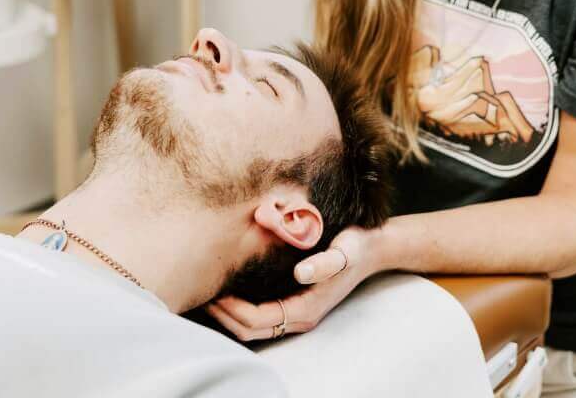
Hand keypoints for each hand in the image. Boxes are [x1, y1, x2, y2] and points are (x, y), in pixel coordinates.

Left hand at [206, 226, 379, 341]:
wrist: (374, 246)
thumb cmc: (357, 247)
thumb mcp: (344, 252)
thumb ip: (325, 263)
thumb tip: (300, 273)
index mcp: (305, 310)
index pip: (255, 320)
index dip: (229, 309)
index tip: (212, 287)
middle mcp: (298, 316)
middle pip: (248, 328)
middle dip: (222, 314)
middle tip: (200, 290)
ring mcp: (296, 310)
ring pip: (252, 324)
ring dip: (228, 311)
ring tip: (210, 287)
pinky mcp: (295, 300)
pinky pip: (260, 312)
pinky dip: (240, 304)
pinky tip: (232, 283)